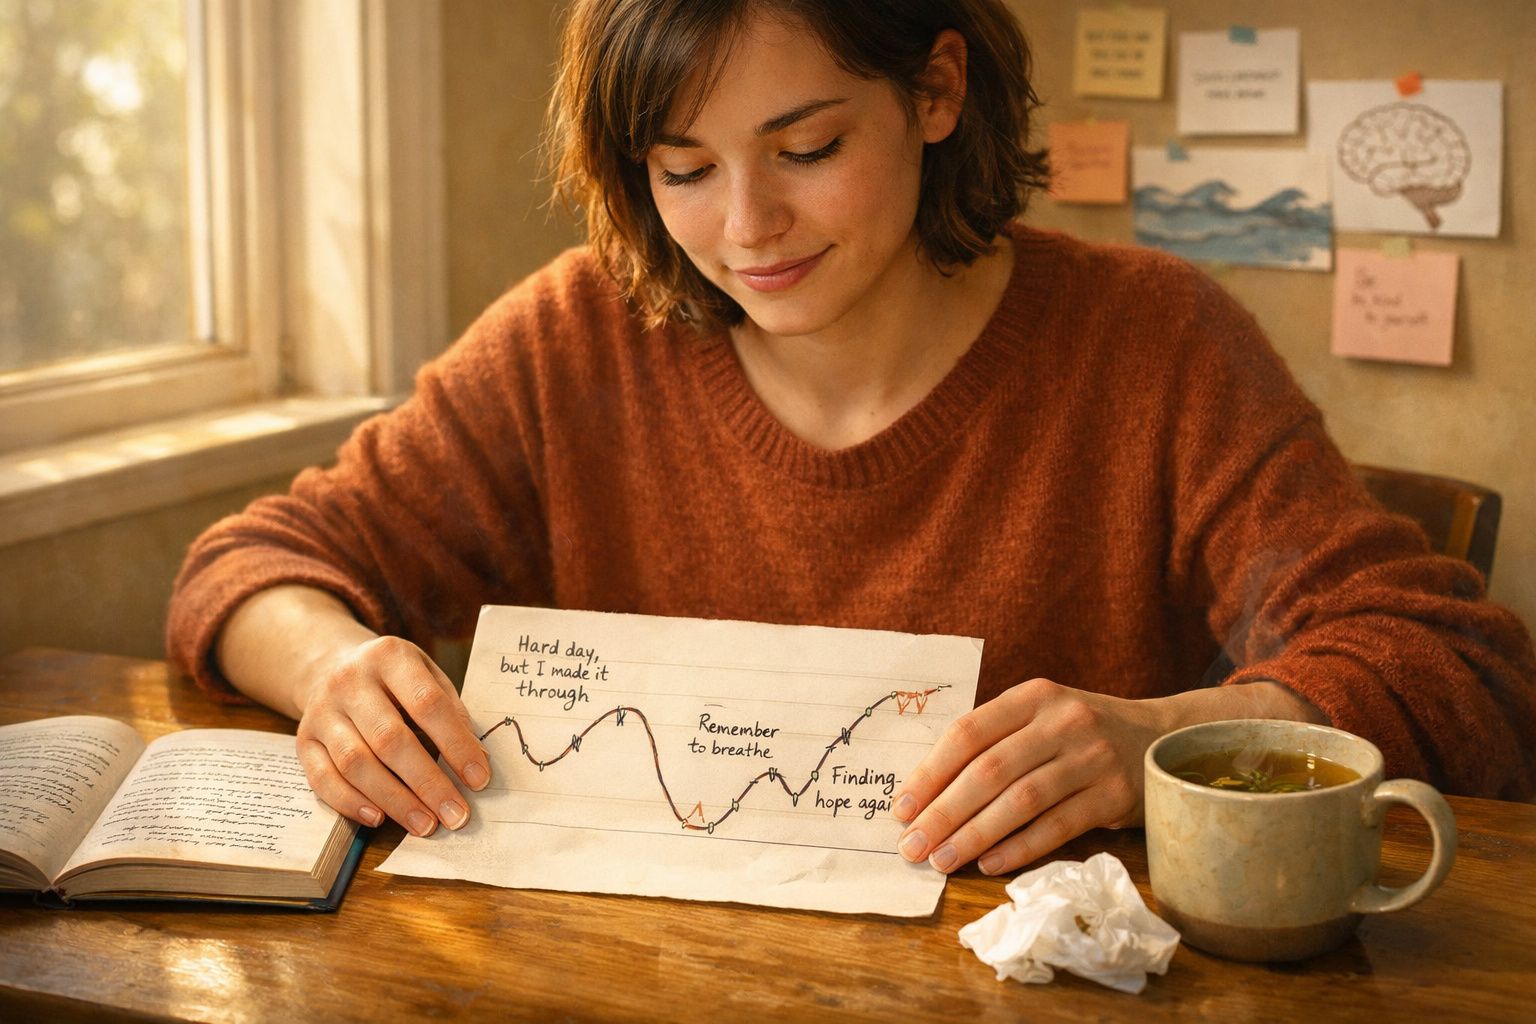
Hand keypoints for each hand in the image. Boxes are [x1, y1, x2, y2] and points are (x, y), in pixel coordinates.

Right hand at [295, 635, 490, 835]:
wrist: (332, 665)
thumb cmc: (394, 679)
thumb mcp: (426, 674)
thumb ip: (450, 711)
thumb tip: (476, 762)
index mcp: (390, 656)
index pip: (427, 704)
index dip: (456, 744)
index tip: (479, 780)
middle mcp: (350, 681)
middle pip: (390, 739)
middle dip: (427, 783)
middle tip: (456, 815)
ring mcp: (322, 711)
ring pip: (355, 763)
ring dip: (394, 800)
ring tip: (426, 824)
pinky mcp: (303, 740)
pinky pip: (323, 778)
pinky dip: (351, 803)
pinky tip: (379, 819)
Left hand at [891, 677, 1168, 875]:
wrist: (1163, 739)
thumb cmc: (1081, 735)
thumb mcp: (1041, 717)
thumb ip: (995, 741)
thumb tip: (927, 793)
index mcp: (1034, 696)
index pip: (969, 733)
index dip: (930, 772)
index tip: (901, 808)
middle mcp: (1063, 721)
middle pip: (989, 770)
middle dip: (944, 812)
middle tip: (912, 846)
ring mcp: (1092, 758)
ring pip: (1020, 801)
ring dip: (975, 835)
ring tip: (943, 861)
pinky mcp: (1114, 796)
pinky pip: (1058, 827)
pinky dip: (1020, 848)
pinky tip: (989, 864)